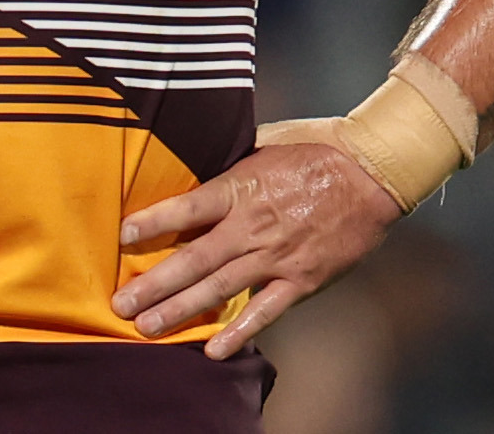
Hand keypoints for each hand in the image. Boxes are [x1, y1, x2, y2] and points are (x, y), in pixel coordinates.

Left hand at [111, 140, 400, 359]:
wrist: (373, 173)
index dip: (154, 222)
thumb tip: (196, 159)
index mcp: (242, 186)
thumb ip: (231, 161)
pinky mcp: (301, 279)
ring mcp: (276, 256)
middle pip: (194, 258)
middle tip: (120, 304)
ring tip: (146, 328)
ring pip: (219, 288)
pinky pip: (265, 310)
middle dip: (153, 283)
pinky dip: (239, 332)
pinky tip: (213, 351)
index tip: (122, 236)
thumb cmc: (317, 149)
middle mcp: (252, 225)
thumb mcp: (267, 143)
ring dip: (180, 309)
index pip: (188, 208)